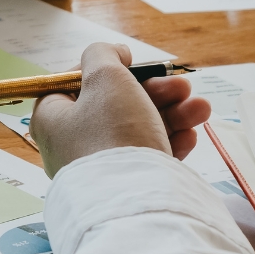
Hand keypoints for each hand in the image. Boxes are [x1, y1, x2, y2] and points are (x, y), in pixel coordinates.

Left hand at [30, 43, 211, 177]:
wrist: (135, 200)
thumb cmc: (112, 132)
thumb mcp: (105, 76)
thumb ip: (104, 53)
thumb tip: (114, 54)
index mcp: (53, 118)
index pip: (74, 82)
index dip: (107, 68)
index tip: (132, 63)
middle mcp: (72, 143)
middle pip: (117, 103)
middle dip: (157, 91)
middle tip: (181, 87)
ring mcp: (101, 166)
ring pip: (140, 127)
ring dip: (175, 112)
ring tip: (201, 109)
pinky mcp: (126, 184)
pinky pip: (149, 154)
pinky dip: (172, 140)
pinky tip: (192, 135)